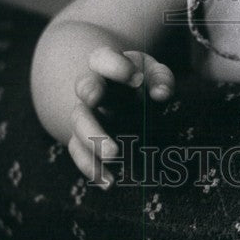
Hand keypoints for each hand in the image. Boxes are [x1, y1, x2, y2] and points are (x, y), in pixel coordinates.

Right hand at [68, 47, 174, 187]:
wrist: (120, 95)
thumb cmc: (141, 81)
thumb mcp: (153, 72)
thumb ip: (161, 79)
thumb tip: (161, 94)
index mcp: (107, 64)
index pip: (101, 57)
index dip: (115, 66)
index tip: (135, 78)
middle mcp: (92, 87)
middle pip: (84, 87)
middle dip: (93, 98)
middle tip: (111, 96)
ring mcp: (86, 113)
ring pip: (78, 122)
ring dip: (93, 138)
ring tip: (115, 154)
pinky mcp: (84, 139)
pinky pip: (79, 152)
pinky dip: (92, 168)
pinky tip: (110, 182)